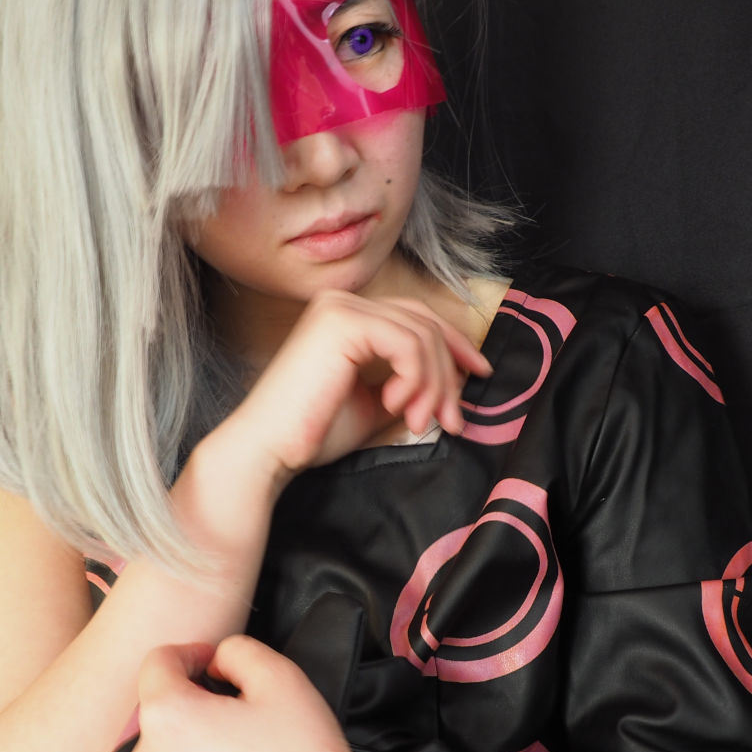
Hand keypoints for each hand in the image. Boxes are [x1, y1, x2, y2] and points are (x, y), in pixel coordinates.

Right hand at [211, 290, 490, 482]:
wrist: (270, 449)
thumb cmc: (313, 432)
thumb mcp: (374, 403)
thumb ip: (409, 384)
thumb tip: (454, 384)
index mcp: (347, 316)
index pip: (416, 317)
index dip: (455, 344)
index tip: (480, 374)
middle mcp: (343, 302)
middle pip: (425, 323)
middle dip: (450, 372)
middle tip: (455, 419)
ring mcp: (342, 308)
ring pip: (422, 335)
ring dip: (433, 385)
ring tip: (419, 421)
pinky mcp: (344, 323)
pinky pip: (408, 344)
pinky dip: (415, 379)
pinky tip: (397, 406)